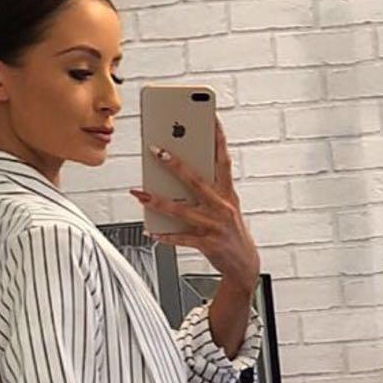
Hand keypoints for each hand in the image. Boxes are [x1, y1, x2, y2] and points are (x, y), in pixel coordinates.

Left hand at [129, 116, 260, 288]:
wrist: (244, 266)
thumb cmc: (229, 233)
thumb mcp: (225, 208)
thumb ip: (208, 191)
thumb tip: (179, 178)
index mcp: (228, 193)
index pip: (223, 160)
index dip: (218, 138)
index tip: (211, 117)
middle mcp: (222, 206)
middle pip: (195, 180)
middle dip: (175, 164)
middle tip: (157, 150)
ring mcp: (214, 225)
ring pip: (181, 209)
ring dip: (157, 201)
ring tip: (138, 193)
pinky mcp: (207, 244)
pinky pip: (180, 238)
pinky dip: (164, 236)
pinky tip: (150, 231)